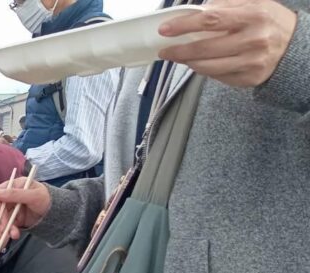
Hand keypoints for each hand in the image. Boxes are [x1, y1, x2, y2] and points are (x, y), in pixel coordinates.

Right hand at [0, 178, 51, 240]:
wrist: (56, 214)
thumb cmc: (47, 199)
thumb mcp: (33, 195)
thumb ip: (16, 194)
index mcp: (16, 185)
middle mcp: (12, 196)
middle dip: (2, 219)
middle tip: (5, 228)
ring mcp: (13, 208)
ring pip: (3, 218)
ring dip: (6, 227)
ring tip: (13, 234)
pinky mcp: (15, 218)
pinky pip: (9, 225)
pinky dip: (11, 231)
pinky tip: (15, 235)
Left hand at [159, 0, 297, 87]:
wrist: (295, 46)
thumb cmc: (268, 22)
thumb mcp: (253, 4)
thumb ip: (225, 5)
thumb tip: (195, 11)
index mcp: (253, 16)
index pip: (210, 20)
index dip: (184, 25)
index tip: (166, 29)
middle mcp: (253, 40)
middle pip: (205, 48)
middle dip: (179, 50)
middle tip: (165, 50)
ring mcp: (251, 62)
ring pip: (207, 67)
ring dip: (188, 62)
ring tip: (180, 57)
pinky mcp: (248, 79)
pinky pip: (217, 77)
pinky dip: (206, 70)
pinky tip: (203, 63)